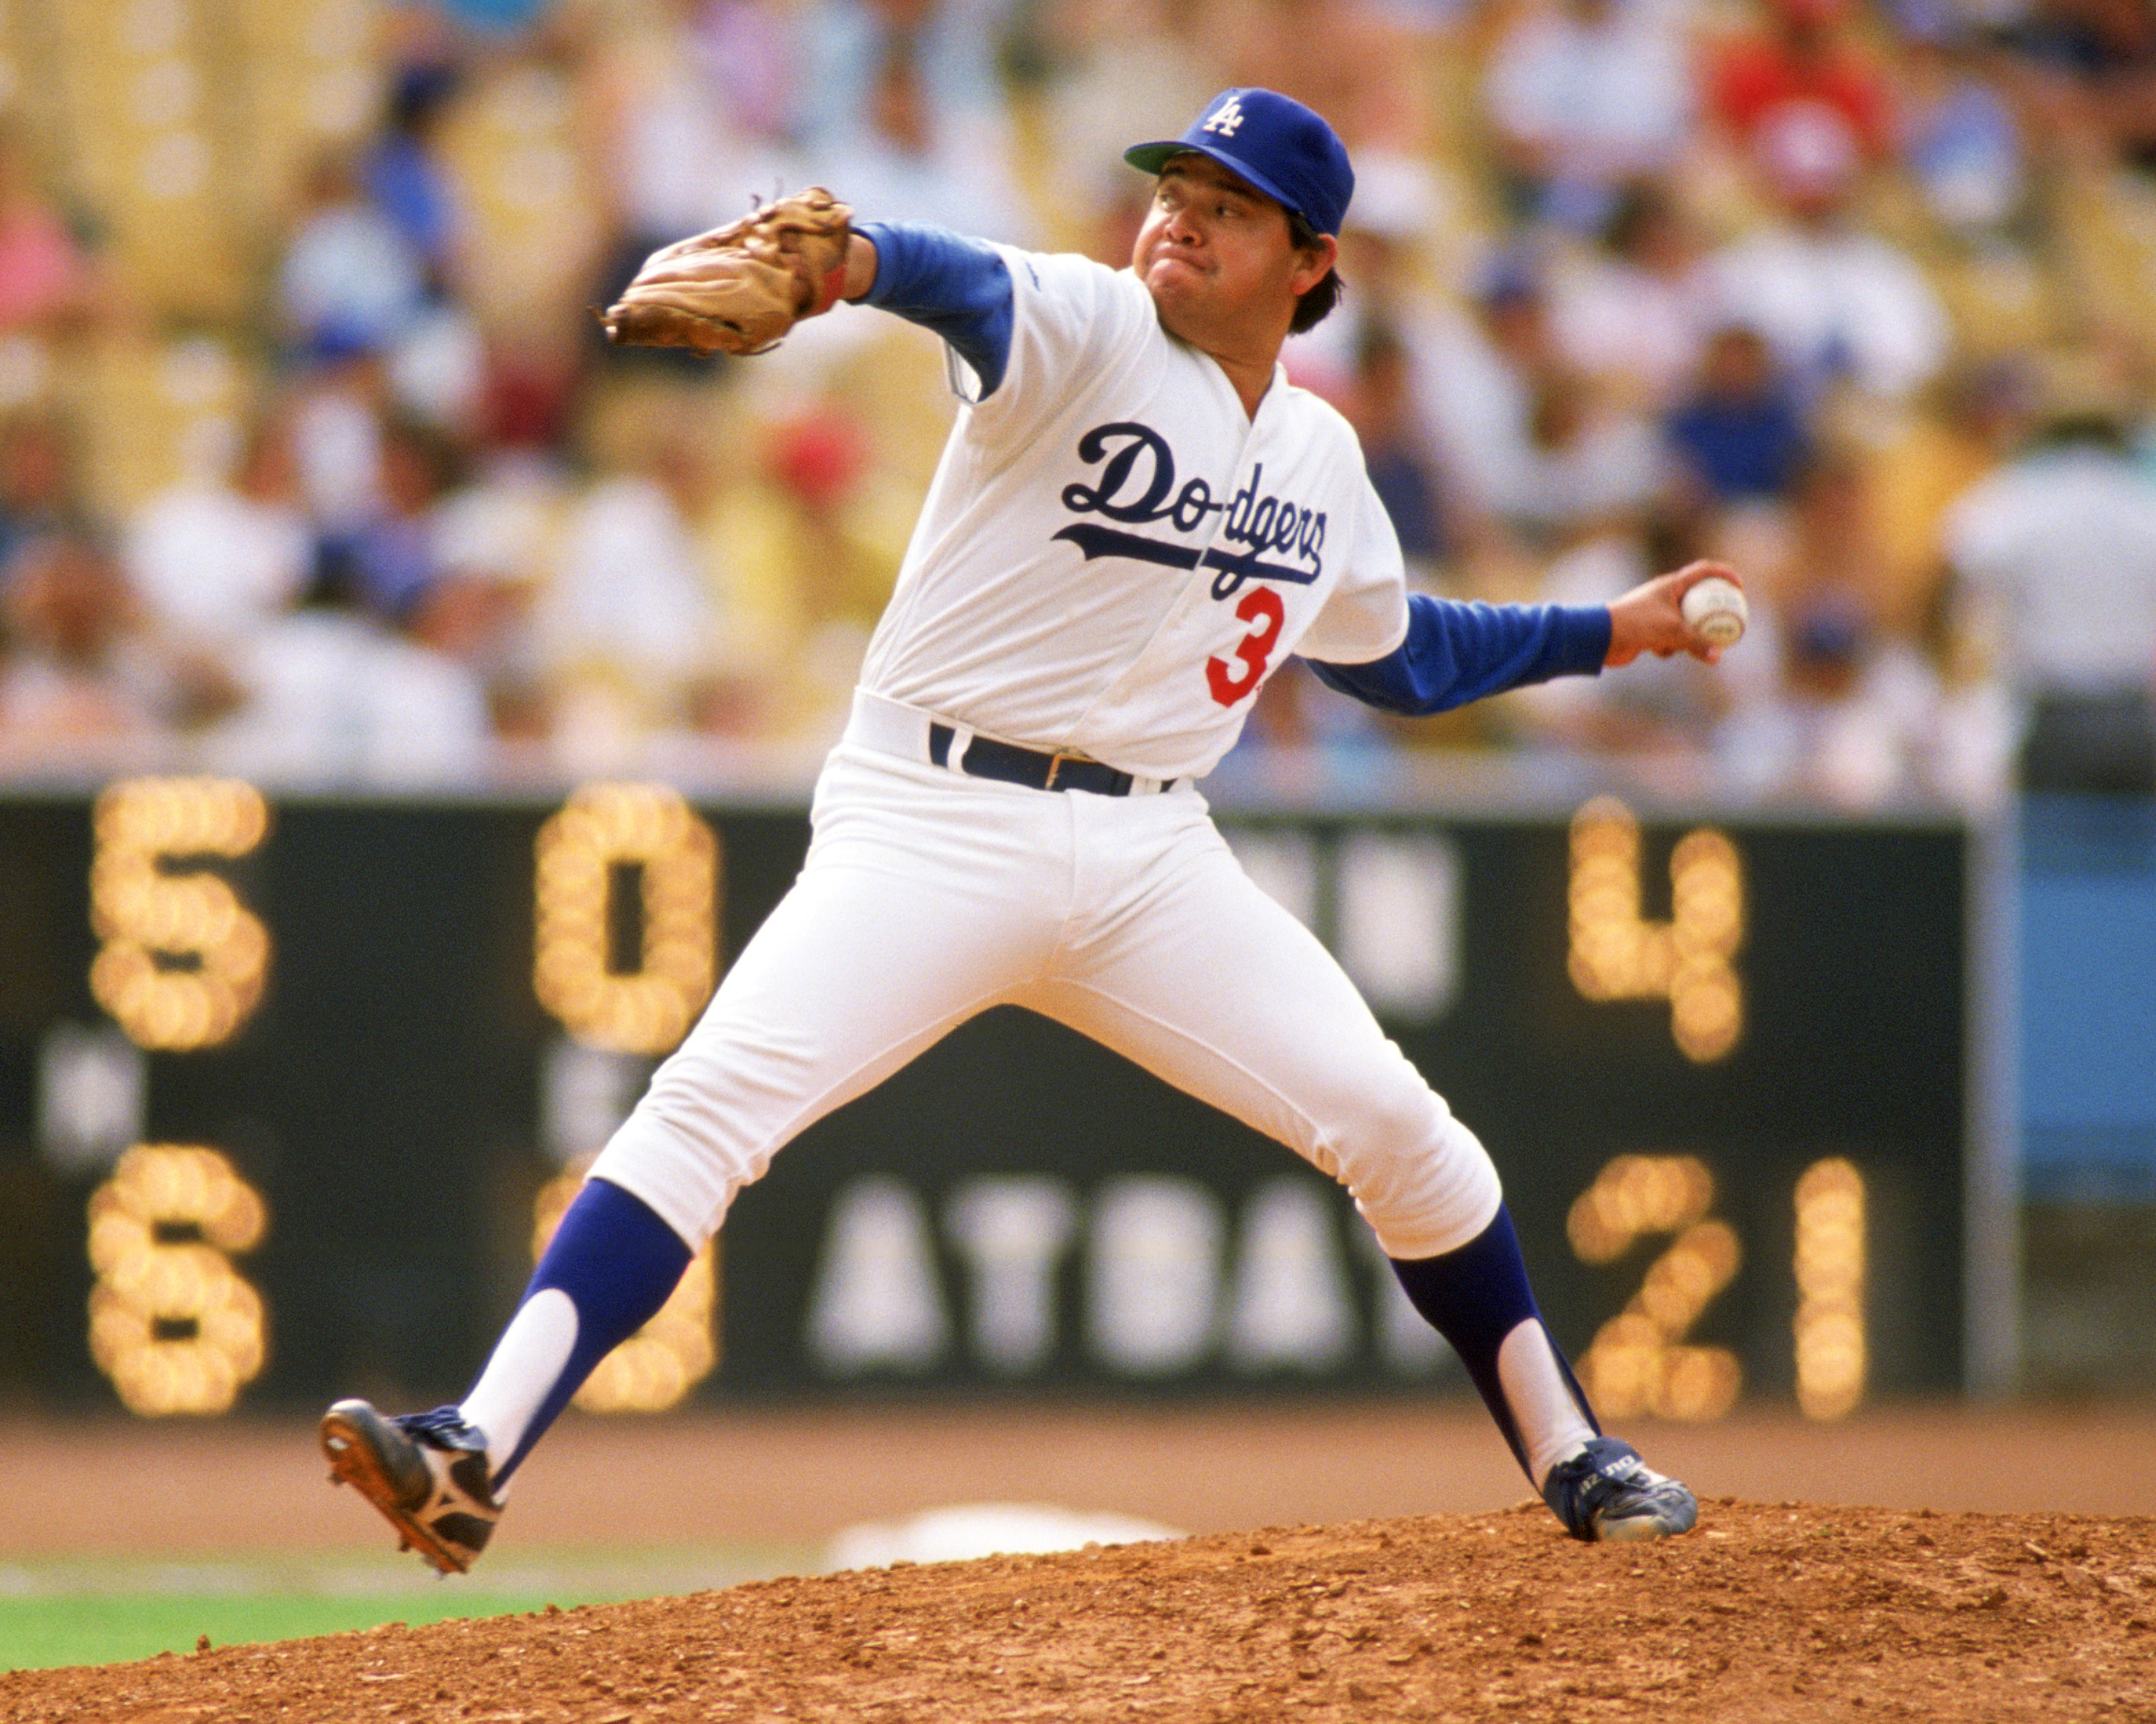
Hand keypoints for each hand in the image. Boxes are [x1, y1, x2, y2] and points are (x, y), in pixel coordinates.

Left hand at [1606, 561, 1742, 667]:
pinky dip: (1669, 647)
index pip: (1704, 570)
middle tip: (1730, 621)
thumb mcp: (1671, 632)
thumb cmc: (1636, 624)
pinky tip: (1660, 652)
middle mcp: (1664, 595)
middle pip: (1697, 599)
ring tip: (1690, 646)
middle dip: (1712, 613)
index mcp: (1671, 584)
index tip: (1740, 587)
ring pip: (1685, 623)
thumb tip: (1718, 657)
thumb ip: (1697, 643)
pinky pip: (1669, 639)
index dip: (1725, 574)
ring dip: (1688, 636)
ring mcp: (1656, 613)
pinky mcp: (1649, 631)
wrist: (1601, 637)